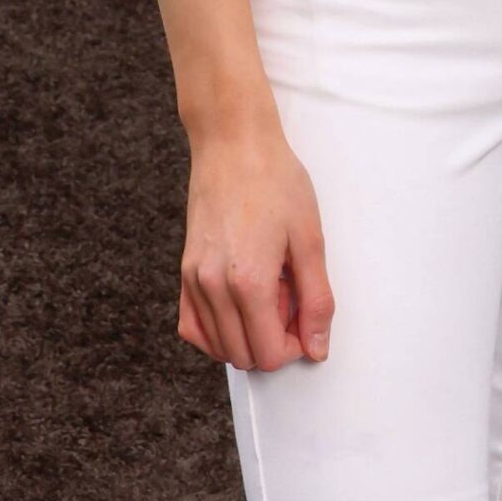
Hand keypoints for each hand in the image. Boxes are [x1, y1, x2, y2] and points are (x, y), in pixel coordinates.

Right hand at [179, 122, 335, 370]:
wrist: (234, 144)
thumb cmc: (274, 181)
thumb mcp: (310, 239)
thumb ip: (316, 299)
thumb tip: (317, 346)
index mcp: (249, 282)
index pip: (268, 355)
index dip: (295, 345)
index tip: (305, 315)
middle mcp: (213, 288)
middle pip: (244, 356)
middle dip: (272, 339)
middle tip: (288, 296)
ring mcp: (193, 281)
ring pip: (218, 346)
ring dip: (247, 333)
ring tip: (267, 290)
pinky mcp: (184, 271)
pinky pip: (192, 327)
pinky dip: (217, 330)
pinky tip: (238, 306)